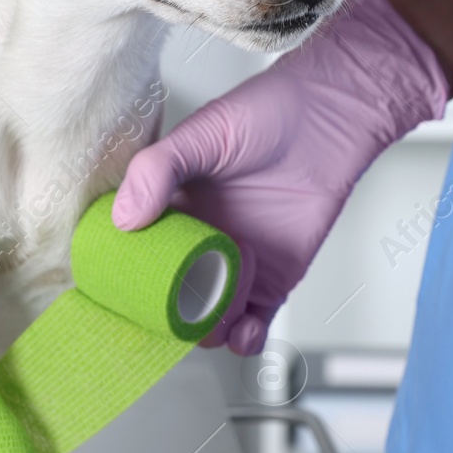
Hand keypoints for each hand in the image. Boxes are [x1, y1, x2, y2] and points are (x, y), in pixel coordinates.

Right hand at [113, 0, 446, 353]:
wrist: (332, 119)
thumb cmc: (267, 114)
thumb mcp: (201, 134)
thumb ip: (157, 171)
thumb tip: (124, 220)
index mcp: (172, 210)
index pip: (137, 254)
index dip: (127, 278)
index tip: (120, 293)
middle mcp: (200, 242)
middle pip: (171, 296)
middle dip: (169, 315)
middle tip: (173, 313)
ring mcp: (236, 263)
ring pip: (210, 317)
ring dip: (207, 331)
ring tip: (214, 320)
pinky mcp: (274, 278)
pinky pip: (255, 321)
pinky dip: (246, 338)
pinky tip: (244, 330)